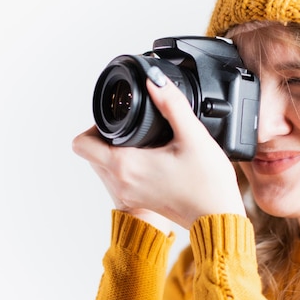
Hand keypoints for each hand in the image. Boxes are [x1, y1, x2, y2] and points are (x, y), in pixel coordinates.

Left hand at [72, 70, 245, 229]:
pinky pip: (119, 177)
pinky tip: (152, 156)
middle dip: (106, 134)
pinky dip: (126, 164)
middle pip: (91, 152)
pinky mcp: (138, 200)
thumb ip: (172, 104)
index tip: (119, 118)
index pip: (82, 143)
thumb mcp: (193, 136)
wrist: (217, 219)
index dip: (94, 124)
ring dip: (115, 150)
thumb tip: (155, 81)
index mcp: (125, 165)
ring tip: (144, 139)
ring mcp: (128, 194)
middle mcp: (121, 181)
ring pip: (104, 165)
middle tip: (134, 125)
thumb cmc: (207, 184)